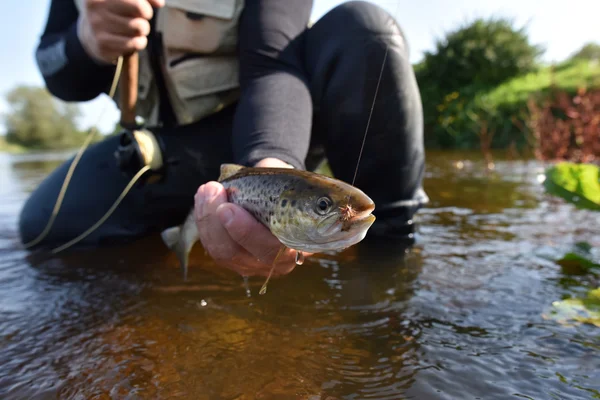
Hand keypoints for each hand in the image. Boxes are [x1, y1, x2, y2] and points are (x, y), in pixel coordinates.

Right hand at [77, 0, 164, 63]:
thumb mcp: (124, 0)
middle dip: (146, 14)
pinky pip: (134, 43)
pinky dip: (140, 42)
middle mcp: (96, 6)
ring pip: (138, 27)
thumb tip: (159, 3)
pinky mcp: (102, 44)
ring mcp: (97, 25)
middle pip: (140, 8)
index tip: (145, 9)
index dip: (146, 3)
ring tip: (135, 30)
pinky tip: (135, 41)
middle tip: (141, 18)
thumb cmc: (114, 12)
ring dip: (143, 30)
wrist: (90, 34)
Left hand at [194, 158, 310, 277]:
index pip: (270, 250)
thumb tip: (264, 169)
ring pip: (220, 251)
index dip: (246, 232)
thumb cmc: (288, 189)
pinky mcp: (233, 259)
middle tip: (212, 190)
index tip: (227, 208)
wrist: (282, 197)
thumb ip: (280, 181)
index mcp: (296, 246)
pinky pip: (212, 245)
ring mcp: (251, 263)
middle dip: (215, 222)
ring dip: (206, 218)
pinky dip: (204, 220)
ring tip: (207, 188)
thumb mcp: (290, 183)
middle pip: (235, 253)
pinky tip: (203, 197)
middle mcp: (274, 263)